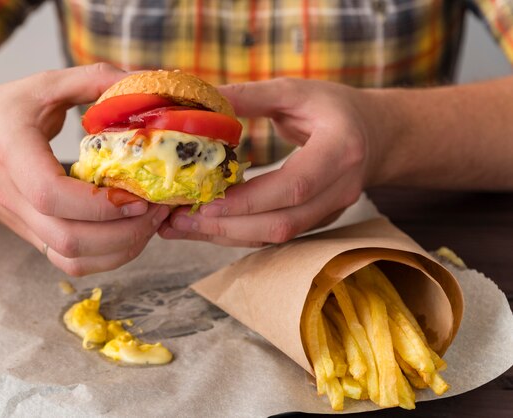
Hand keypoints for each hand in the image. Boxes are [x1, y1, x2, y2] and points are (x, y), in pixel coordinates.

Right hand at [0, 63, 169, 274]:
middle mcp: (15, 197)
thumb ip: (91, 80)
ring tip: (148, 223)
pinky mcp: (32, 235)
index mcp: (11, 154)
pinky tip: (128, 233)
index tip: (137, 193)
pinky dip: (106, 258)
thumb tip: (143, 84)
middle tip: (157, 209)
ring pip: (72, 260)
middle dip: (124, 233)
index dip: (99, 204)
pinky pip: (70, 262)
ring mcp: (23, 223)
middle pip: (68, 240)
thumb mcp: (41, 85)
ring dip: (120, 250)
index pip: (50, 194)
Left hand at [159, 78, 377, 245]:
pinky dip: (239, 234)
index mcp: (340, 150)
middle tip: (179, 221)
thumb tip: (201, 104)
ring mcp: (331, 212)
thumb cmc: (335, 108)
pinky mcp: (317, 222)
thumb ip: (251, 96)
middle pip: (282, 223)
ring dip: (226, 236)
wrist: (375, 135)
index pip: (293, 186)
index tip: (205, 203)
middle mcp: (340, 189)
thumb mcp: (296, 91)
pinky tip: (207, 226)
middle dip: (227, 227)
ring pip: (276, 237)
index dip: (249, 200)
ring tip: (181, 227)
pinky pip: (276, 235)